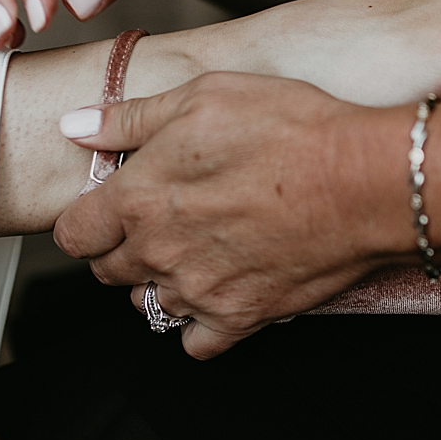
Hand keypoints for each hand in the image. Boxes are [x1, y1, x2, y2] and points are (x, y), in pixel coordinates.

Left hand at [51, 71, 404, 358]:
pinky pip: (196, 344)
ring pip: (148, 304)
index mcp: (138, 197)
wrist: (366, 182)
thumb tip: (76, 127)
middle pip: (108, 271)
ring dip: (163, 283)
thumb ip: (131, 117)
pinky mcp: (241, 318)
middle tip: (161, 224)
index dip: (87, 220)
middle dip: (125, 248)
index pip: (74, 232)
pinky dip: (200, 327)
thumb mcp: (206, 95)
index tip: (107, 212)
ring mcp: (198, 291)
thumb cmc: (295, 131)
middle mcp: (159, 251)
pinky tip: (219, 295)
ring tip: (198, 255)